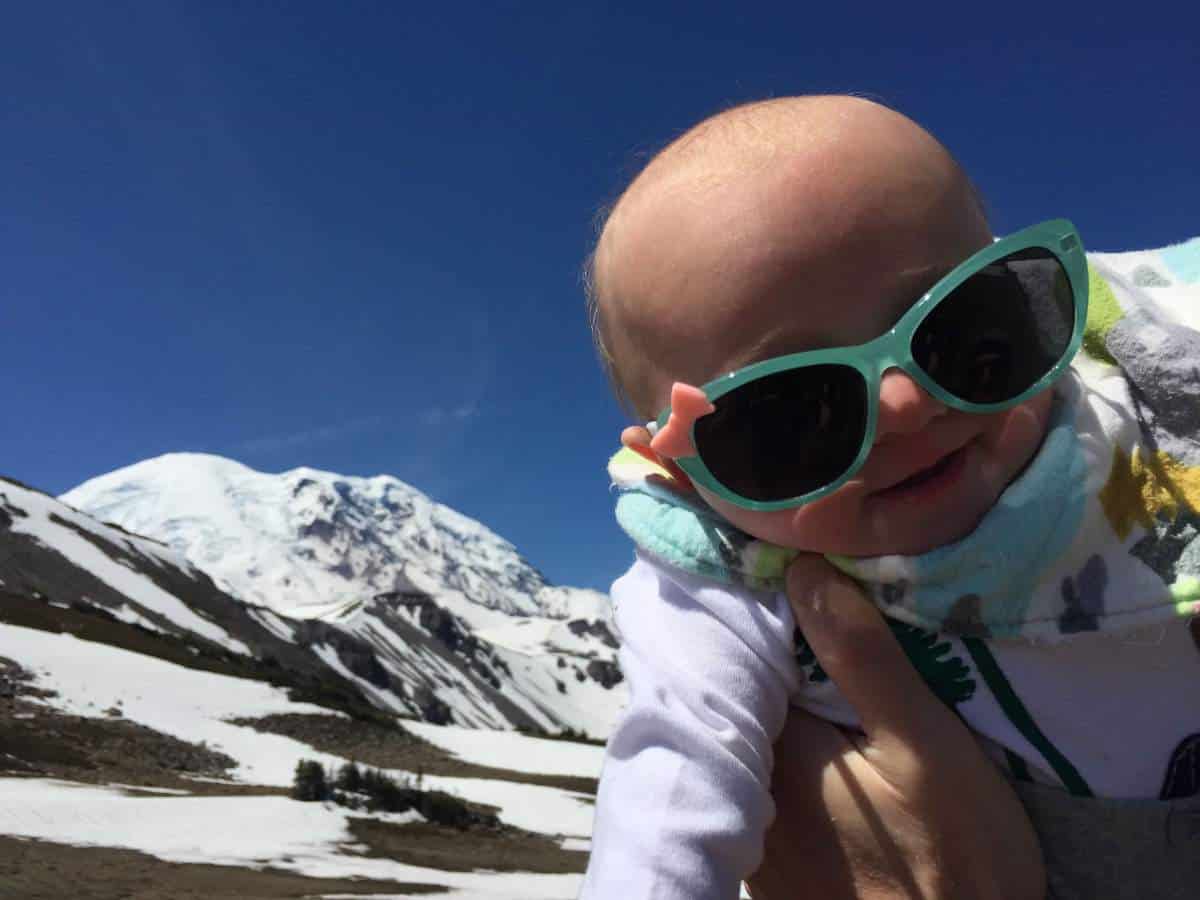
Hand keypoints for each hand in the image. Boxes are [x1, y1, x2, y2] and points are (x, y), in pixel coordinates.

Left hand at [746, 556, 1043, 899]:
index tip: (781, 556)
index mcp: (766, 746)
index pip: (738, 647)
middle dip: (764, 636)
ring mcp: (747, 819)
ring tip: (808, 631)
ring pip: (747, 722)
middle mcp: (738, 782)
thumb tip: (802, 565)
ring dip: (771, 682)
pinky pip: (758, 763)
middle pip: (738, 683)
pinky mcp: (766, 848)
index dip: (759, 598)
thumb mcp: (926, 748)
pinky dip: (778, 730)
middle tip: (801, 583)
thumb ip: (862, 658)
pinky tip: (812, 707)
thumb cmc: (953, 859)